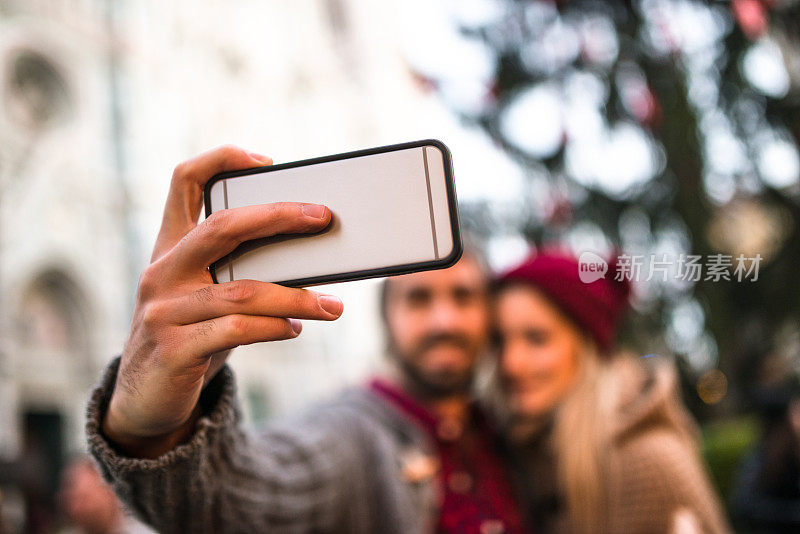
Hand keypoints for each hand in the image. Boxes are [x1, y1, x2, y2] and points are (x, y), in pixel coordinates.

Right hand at [102, 145, 343, 457]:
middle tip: (323, 218)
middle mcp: (162, 272)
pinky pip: (235, 330)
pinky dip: (274, 328)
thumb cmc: (192, 337)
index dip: (221, 160)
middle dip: (278, 217)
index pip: (183, 183)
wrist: (146, 400)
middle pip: (222, 227)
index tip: (266, 160)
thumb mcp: (208, 298)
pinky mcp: (172, 349)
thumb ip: (241, 274)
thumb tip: (312, 261)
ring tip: (331, 306)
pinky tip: (295, 329)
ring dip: (296, 298)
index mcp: (170, 248)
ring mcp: (163, 311)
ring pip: (242, 291)